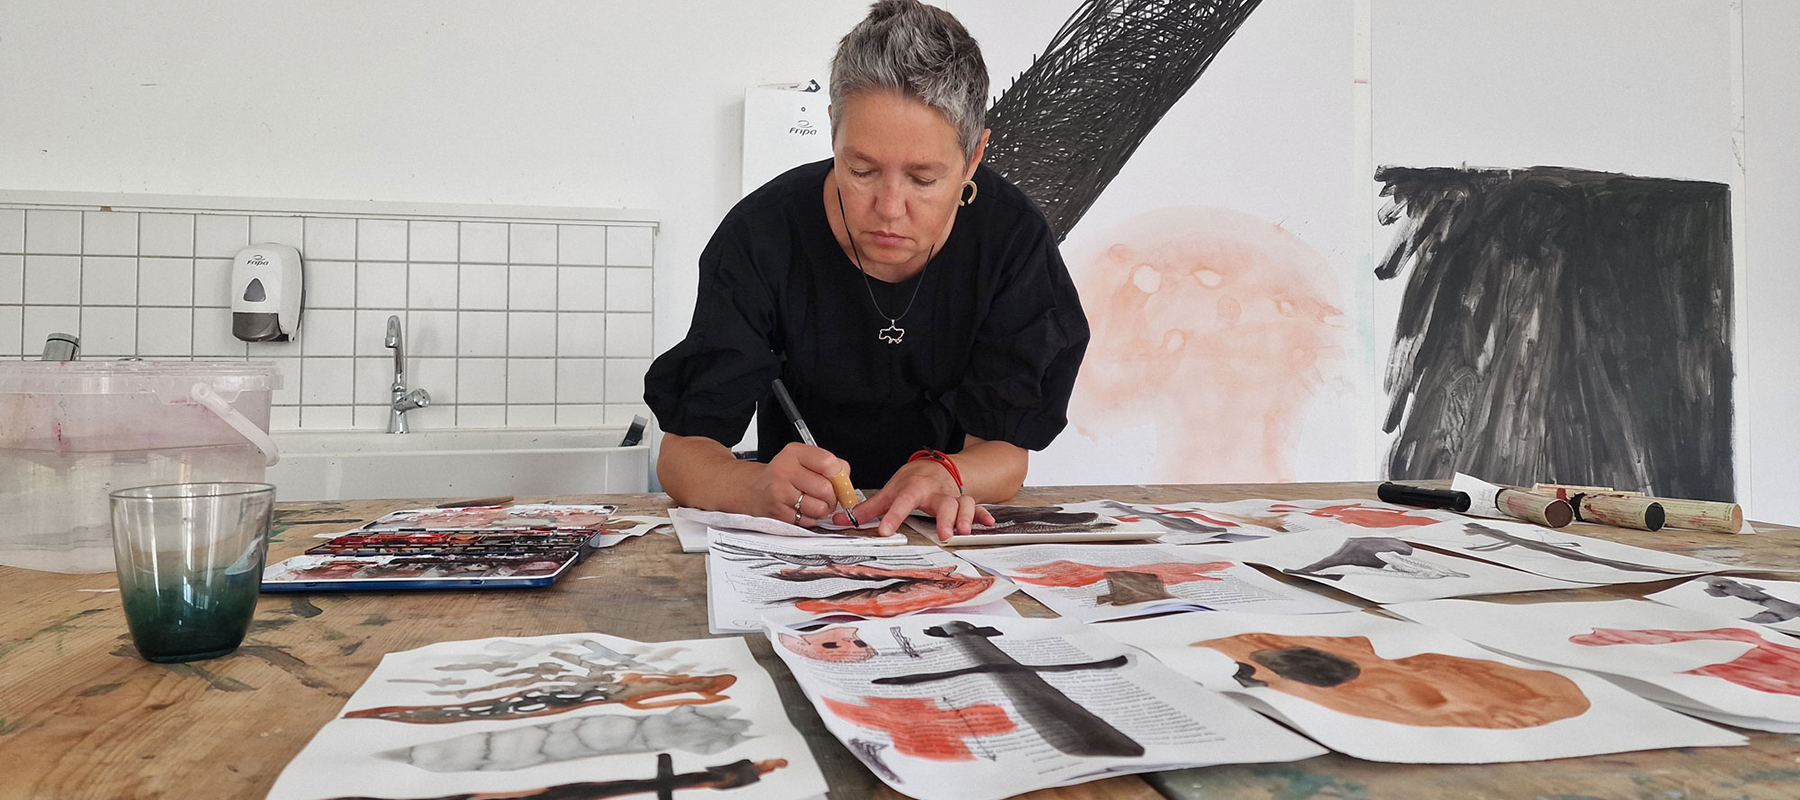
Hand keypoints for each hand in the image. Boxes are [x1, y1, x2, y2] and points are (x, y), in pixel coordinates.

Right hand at [747, 443, 850, 526]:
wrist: (753, 489)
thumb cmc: (783, 475)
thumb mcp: (802, 460)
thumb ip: (828, 466)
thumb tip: (846, 483)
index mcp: (794, 453)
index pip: (828, 463)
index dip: (839, 476)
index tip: (839, 482)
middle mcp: (784, 471)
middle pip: (826, 489)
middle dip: (833, 497)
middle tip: (828, 497)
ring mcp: (780, 493)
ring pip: (819, 508)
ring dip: (822, 510)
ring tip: (815, 504)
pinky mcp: (778, 513)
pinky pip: (808, 521)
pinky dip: (810, 519)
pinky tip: (801, 510)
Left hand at [849, 458, 995, 541]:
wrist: (937, 465)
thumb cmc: (912, 480)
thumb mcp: (889, 490)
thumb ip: (868, 509)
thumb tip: (840, 521)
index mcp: (913, 488)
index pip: (901, 502)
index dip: (893, 516)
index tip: (885, 531)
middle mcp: (935, 492)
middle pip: (942, 502)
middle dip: (945, 517)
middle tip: (944, 534)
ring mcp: (952, 496)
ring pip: (963, 503)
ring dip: (965, 517)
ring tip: (963, 531)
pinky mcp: (964, 500)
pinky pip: (976, 506)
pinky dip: (983, 515)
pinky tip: (988, 525)